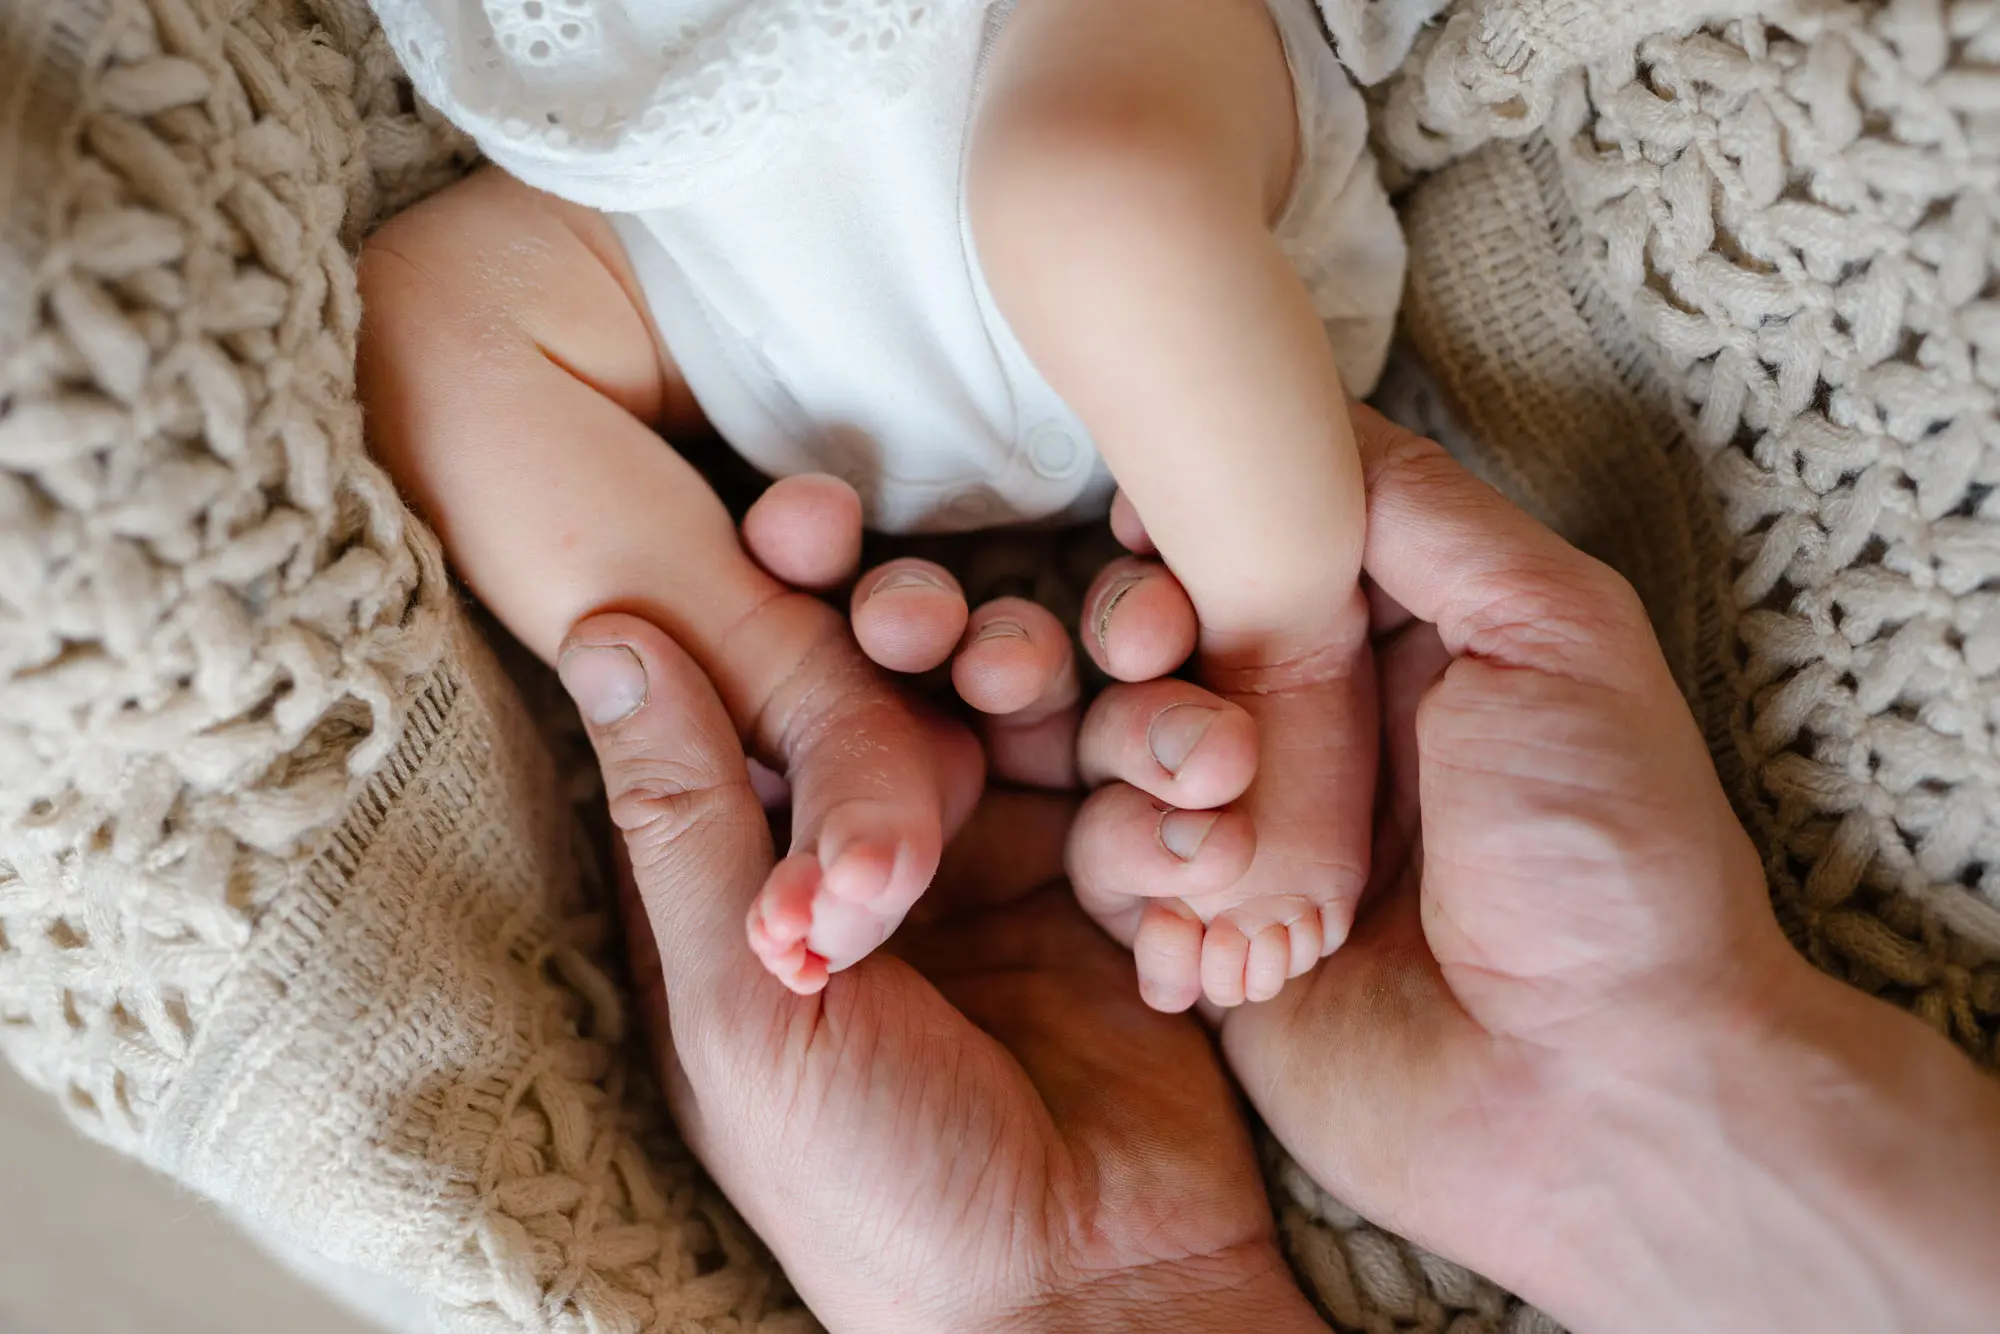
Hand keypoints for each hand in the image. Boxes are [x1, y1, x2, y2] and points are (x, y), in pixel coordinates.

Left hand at [560, 611, 1324, 1333]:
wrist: (1079, 1308)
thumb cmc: (871, 1181)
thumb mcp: (744, 999)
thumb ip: (688, 814)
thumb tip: (606, 626)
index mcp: (761, 871)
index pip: (761, 689)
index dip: (782, 593)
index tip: (810, 518)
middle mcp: (875, 850)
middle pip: (907, 680)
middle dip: (949, 636)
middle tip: (977, 640)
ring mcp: (1002, 865)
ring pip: (1040, 716)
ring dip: (1094, 702)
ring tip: (1156, 725)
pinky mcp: (1111, 892)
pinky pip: (1133, 793)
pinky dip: (1168, 789)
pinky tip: (1197, 818)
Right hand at [1069, 408, 1999, 1332]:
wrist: (1601, 1097)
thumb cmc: (1606, 857)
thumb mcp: (1552, 632)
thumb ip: (1422, 515)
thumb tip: (1298, 425)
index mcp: (1406, 639)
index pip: (1258, 542)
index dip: (1188, 528)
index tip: (1144, 531)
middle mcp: (1321, 726)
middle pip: (1167, 637)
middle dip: (1142, 643)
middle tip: (1166, 676)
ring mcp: (1259, 834)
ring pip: (1119, 750)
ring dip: (1144, 779)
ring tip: (1218, 852)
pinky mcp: (1215, 937)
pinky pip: (1116, 878)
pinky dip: (1139, 890)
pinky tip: (1208, 942)